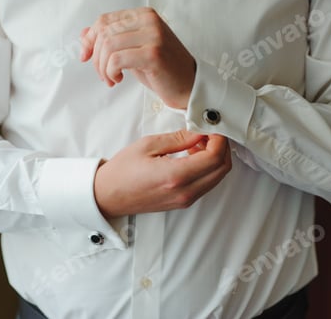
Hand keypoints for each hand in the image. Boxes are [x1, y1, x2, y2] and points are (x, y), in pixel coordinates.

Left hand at [80, 7, 195, 108]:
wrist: (188, 86)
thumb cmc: (163, 70)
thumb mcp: (132, 51)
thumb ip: (111, 40)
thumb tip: (84, 35)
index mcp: (144, 15)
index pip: (104, 21)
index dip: (89, 40)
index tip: (86, 56)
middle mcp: (149, 21)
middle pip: (104, 33)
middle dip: (97, 58)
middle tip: (104, 74)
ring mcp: (153, 36)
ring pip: (108, 46)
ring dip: (103, 67)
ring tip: (111, 78)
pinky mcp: (153, 54)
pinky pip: (117, 59)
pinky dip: (111, 72)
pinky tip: (118, 79)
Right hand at [93, 130, 231, 217]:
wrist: (108, 195)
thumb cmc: (122, 171)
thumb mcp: (149, 145)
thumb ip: (179, 138)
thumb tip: (200, 132)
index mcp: (176, 176)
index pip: (214, 157)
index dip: (219, 140)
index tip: (212, 129)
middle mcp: (184, 192)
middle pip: (222, 169)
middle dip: (221, 148)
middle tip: (209, 133)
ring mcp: (185, 200)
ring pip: (217, 177)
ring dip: (215, 158)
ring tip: (198, 143)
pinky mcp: (183, 202)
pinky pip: (206, 184)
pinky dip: (207, 168)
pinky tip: (192, 156)